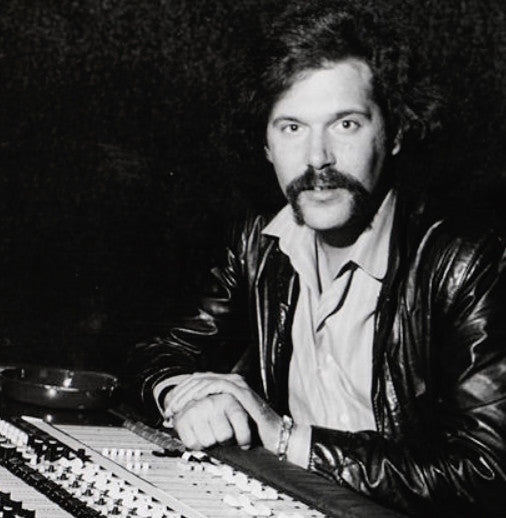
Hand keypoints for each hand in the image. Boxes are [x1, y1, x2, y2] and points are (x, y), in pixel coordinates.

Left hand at [164, 372, 282, 452]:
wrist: (274, 437)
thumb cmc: (252, 434)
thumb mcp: (226, 424)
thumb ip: (212, 417)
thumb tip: (188, 420)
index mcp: (226, 385)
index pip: (197, 382)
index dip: (180, 393)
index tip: (168, 410)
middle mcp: (231, 380)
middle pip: (198, 379)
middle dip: (180, 394)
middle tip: (168, 410)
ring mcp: (236, 384)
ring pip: (204, 380)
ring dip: (187, 394)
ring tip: (177, 409)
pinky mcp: (240, 391)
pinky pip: (217, 385)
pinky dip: (202, 392)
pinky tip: (193, 402)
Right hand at [172, 393, 250, 449]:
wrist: (194, 402)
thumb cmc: (222, 411)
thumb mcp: (239, 409)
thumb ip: (248, 419)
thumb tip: (268, 437)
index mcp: (229, 399)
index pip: (241, 423)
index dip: (244, 438)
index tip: (245, 444)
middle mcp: (212, 402)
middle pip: (224, 437)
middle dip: (225, 441)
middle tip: (222, 434)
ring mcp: (195, 410)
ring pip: (208, 442)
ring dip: (210, 442)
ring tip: (210, 432)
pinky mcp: (181, 420)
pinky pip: (193, 444)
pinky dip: (196, 444)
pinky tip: (198, 434)